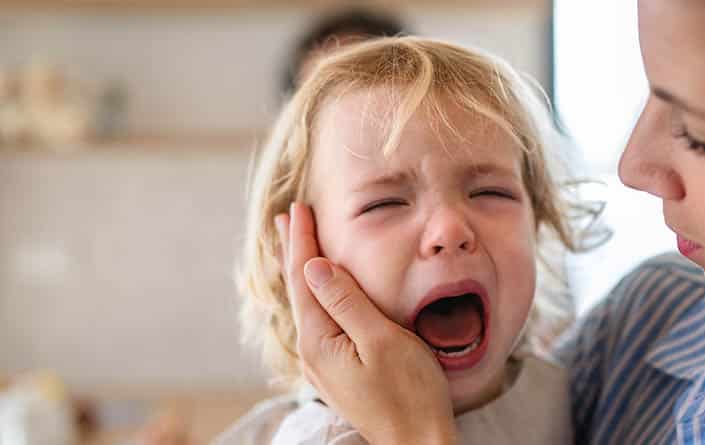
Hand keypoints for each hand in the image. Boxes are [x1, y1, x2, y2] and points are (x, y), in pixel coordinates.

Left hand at [277, 203, 457, 444]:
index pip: (305, 278)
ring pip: (310, 307)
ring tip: (297, 248)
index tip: (298, 209)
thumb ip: (347, 302)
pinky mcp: (339, 373)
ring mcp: (325, 366)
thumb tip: (314, 266)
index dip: (302, 241)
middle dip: (296, 251)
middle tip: (287, 217)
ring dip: (305, 272)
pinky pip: (321, 322)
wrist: (417, 444)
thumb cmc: (409, 394)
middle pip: (300, 291)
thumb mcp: (381, 340)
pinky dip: (318, 296)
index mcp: (320, 340)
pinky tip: (321, 295)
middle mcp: (314, 353)